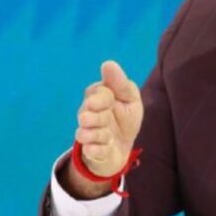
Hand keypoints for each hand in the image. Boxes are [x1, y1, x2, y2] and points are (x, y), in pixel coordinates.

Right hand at [70, 60, 143, 185]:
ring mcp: (86, 134)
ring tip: (109, 136)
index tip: (111, 101)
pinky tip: (105, 147)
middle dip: (100, 117)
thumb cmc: (125, 119)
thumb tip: (107, 64)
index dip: (103, 98)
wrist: (122, 147)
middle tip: (109, 119)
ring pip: (85, 133)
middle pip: (86, 114)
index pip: (93, 93)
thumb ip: (120, 83)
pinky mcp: (89, 152)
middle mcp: (86, 115)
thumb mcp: (130, 99)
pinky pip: (90, 150)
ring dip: (99, 134)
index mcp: (95, 98)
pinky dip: (98, 149)